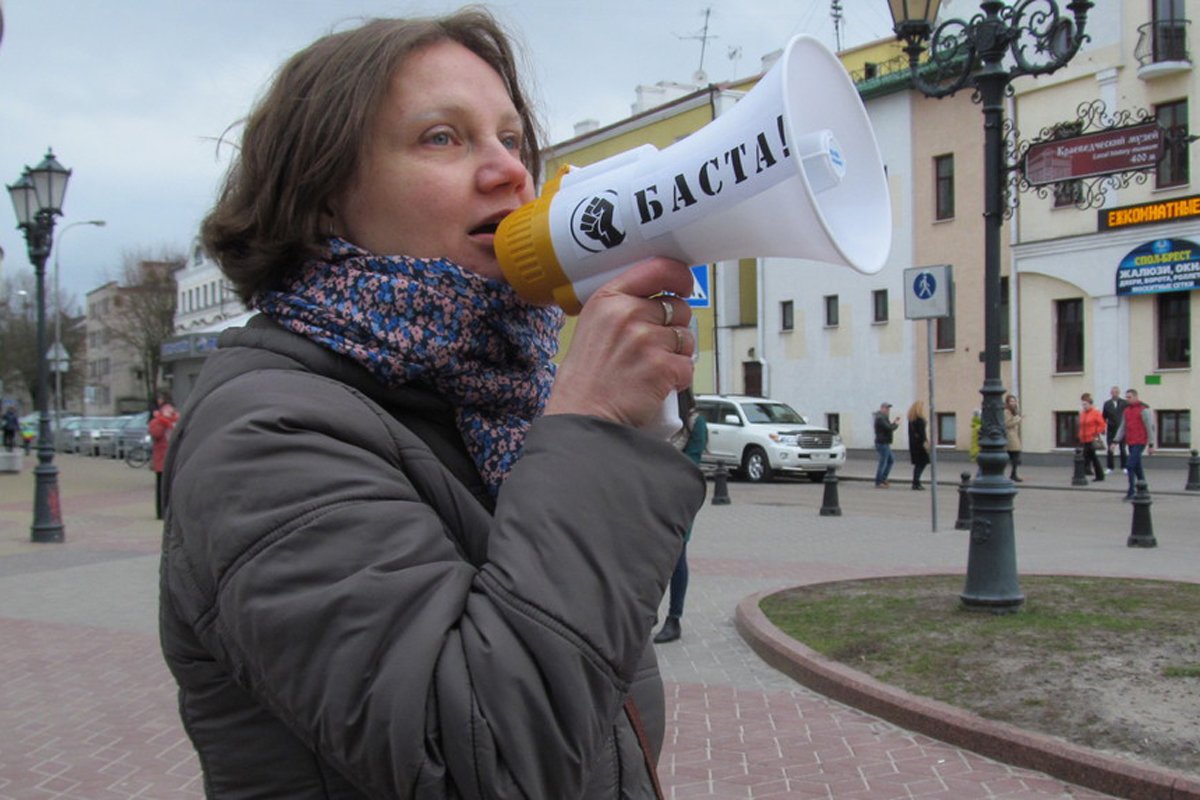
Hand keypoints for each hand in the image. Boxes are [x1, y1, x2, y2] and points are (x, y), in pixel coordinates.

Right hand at [546, 258, 694, 428]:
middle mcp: (628, 313)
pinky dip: (677, 378)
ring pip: (687, 336)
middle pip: (678, 306)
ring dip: (677, 353)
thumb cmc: (586, 378)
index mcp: (609, 298)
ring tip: (651, 367)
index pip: (658, 269)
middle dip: (674, 326)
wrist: (582, 414)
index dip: (679, 277)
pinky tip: (655, 383)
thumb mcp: (593, 325)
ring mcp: (647, 339)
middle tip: (654, 346)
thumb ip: (623, 307)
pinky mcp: (662, 366)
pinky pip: (688, 365)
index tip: (684, 285)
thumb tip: (660, 300)